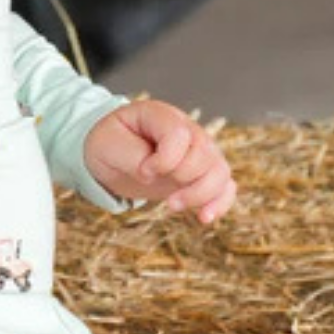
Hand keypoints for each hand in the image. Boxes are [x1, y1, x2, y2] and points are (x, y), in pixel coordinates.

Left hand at [83, 98, 237, 224]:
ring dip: (200, 195)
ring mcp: (198, 152)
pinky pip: (225, 187)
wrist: (112, 156)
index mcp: (162, 116)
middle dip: (182, 178)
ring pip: (220, 172)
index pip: (180, 135)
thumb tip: (152, 174)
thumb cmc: (110, 144)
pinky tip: (204, 218)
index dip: (165, 160)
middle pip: (205, 154)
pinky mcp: (201, 174)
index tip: (144, 171)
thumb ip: (132, 156)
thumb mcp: (108, 145)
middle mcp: (187, 130)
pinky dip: (219, 204)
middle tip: (154, 187)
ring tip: (173, 206)